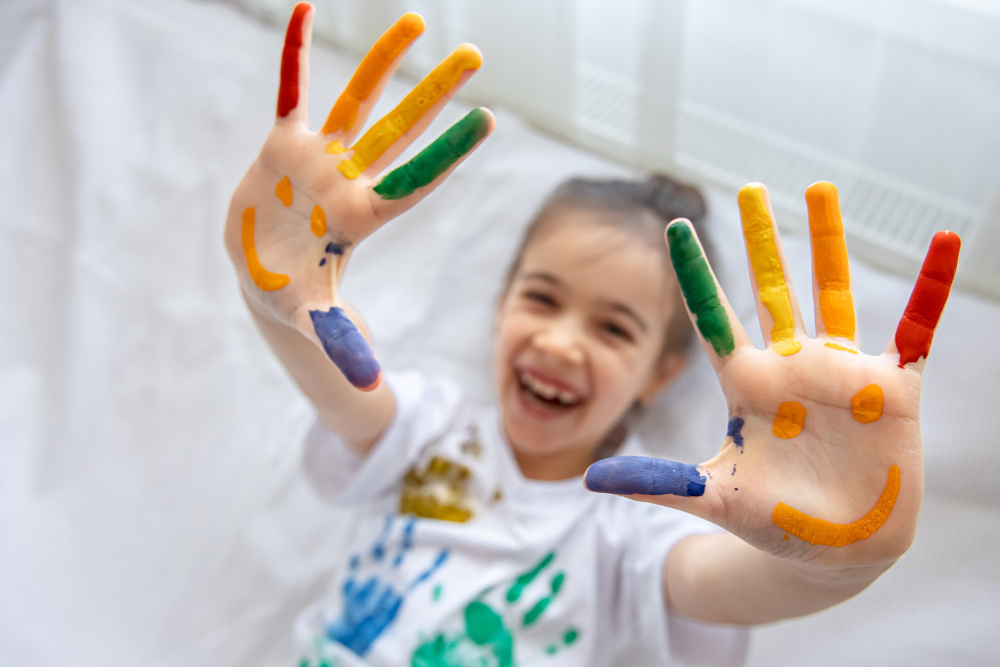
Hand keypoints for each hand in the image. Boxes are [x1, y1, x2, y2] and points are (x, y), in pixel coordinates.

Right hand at [224, 3, 492, 388]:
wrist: (264, 276)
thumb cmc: (296, 301)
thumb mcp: (316, 322)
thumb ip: (342, 344)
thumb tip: (370, 386)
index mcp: (363, 217)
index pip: (414, 178)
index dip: (448, 150)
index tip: (487, 118)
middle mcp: (350, 179)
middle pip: (400, 129)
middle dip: (434, 93)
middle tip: (474, 56)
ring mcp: (320, 158)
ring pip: (358, 102)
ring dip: (383, 61)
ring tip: (416, 20)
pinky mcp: (285, 146)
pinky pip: (292, 91)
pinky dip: (295, 54)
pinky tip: (304, 9)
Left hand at [586, 182, 960, 569]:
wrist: (835, 549)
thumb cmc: (772, 521)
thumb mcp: (714, 498)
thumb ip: (658, 481)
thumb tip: (590, 479)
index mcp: (747, 384)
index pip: (713, 317)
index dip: (694, 273)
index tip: (673, 226)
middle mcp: (791, 366)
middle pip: (771, 290)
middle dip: (760, 241)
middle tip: (748, 188)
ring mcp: (841, 372)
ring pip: (833, 293)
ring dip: (828, 242)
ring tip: (819, 188)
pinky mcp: (892, 388)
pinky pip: (916, 328)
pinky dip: (930, 288)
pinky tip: (944, 243)